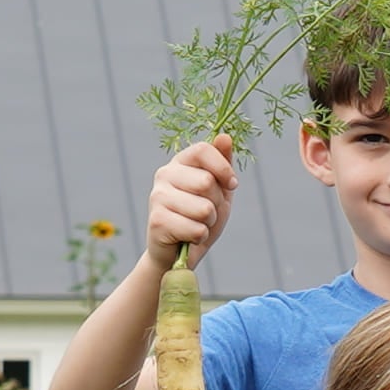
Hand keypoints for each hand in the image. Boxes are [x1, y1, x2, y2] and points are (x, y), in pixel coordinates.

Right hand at [142, 133, 240, 259]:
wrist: (177, 253)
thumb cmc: (199, 218)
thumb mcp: (218, 190)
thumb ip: (222, 163)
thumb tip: (224, 136)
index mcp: (180, 162)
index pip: (204, 150)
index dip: (223, 168)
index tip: (231, 184)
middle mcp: (164, 175)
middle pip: (207, 182)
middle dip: (217, 203)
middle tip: (207, 213)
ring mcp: (157, 197)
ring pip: (204, 209)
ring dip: (208, 223)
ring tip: (196, 225)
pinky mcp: (157, 221)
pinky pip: (196, 229)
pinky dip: (199, 237)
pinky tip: (188, 237)